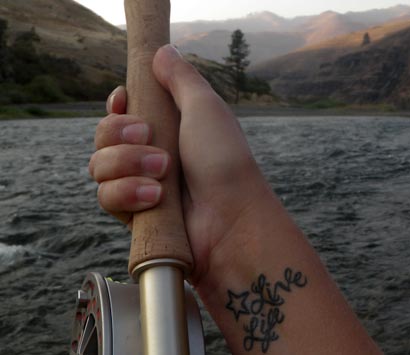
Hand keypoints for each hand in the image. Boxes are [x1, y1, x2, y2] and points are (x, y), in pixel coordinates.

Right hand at [89, 45, 271, 283]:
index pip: (121, 113)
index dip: (116, 107)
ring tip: (164, 172)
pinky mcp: (134, 215)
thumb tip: (162, 51)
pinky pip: (106, 197)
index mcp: (166, 129)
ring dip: (127, 165)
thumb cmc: (223, 160)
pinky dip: (127, 193)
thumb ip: (181, 77)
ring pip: (99, 166)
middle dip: (120, 134)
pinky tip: (155, 197)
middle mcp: (148, 156)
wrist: (230, 218)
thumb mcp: (205, 107)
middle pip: (102, 136)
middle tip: (150, 138)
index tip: (124, 101)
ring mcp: (139, 186)